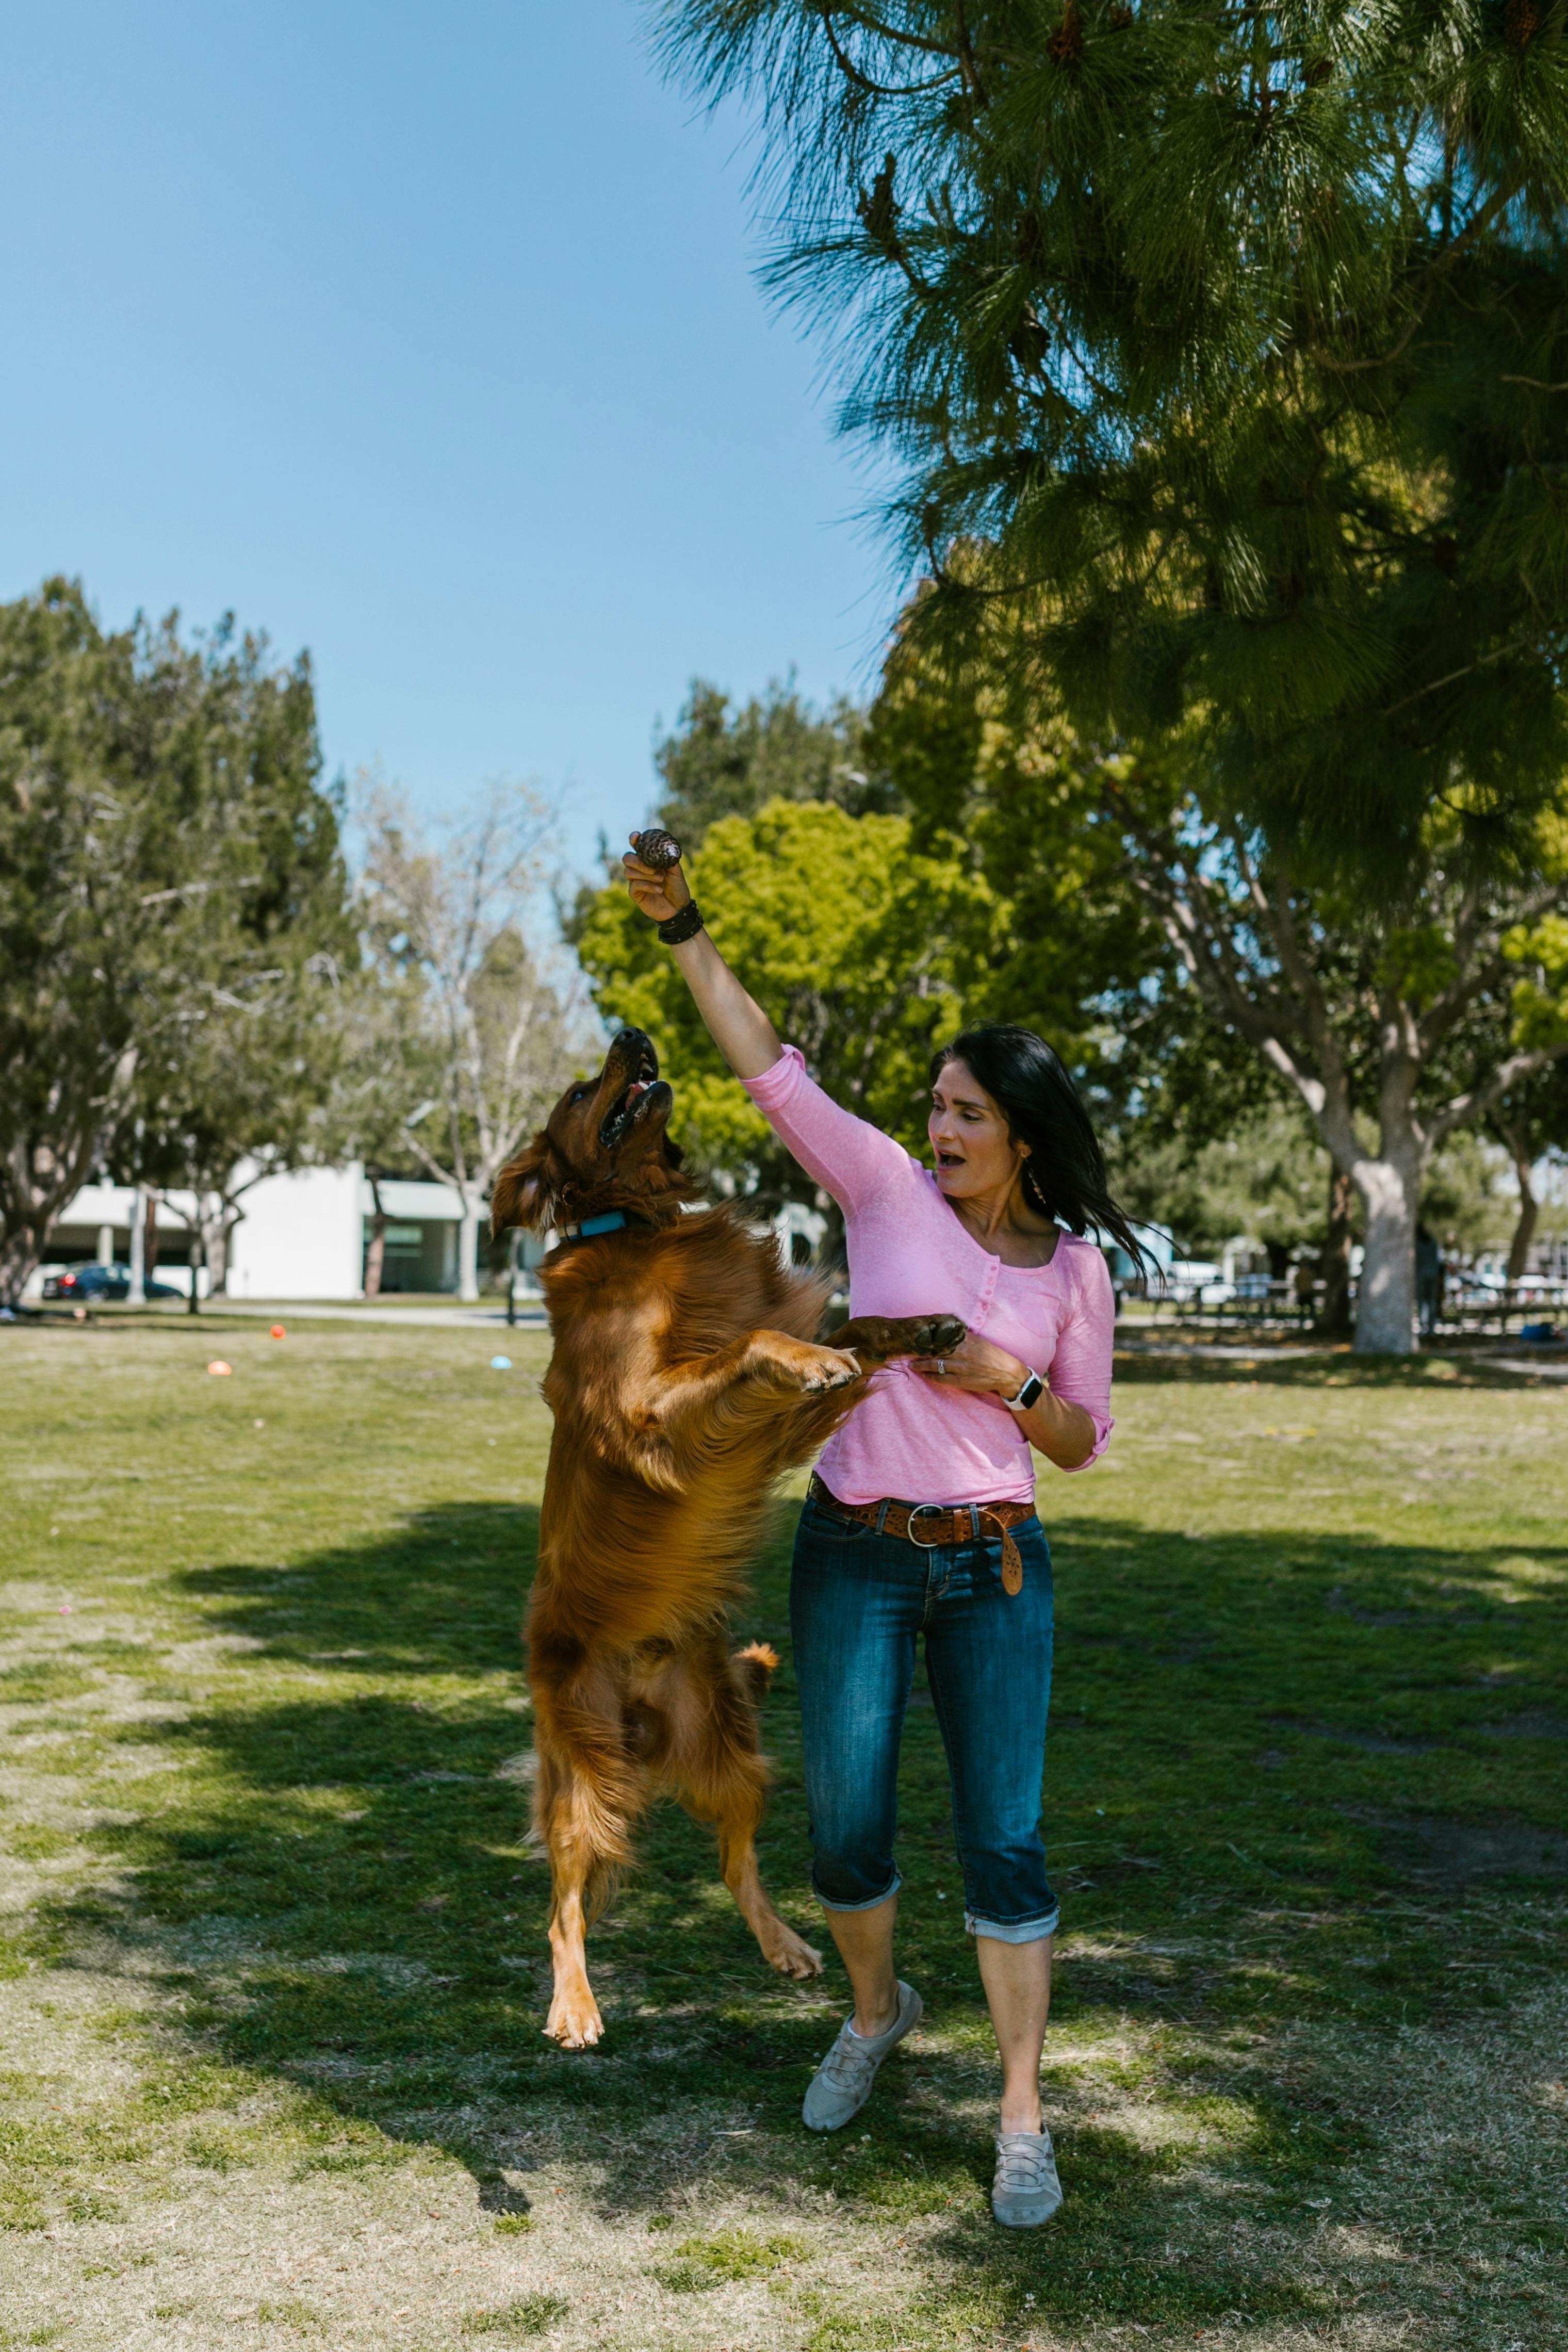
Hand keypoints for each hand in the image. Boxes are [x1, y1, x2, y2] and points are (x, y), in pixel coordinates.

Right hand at [622, 833, 692, 924]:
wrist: (679, 908)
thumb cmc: (677, 888)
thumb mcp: (676, 871)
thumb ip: (669, 858)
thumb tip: (664, 847)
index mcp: (648, 860)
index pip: (636, 847)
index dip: (634, 840)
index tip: (636, 837)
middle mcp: (639, 869)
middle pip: (627, 858)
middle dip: (638, 861)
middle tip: (653, 868)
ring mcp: (635, 881)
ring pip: (628, 871)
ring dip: (646, 874)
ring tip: (660, 879)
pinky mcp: (635, 894)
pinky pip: (635, 885)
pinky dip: (648, 885)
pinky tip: (659, 889)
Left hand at [910, 1331, 1028, 1399]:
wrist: (1006, 1372)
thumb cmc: (991, 1354)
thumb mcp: (978, 1340)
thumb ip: (962, 1335)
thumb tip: (948, 1326)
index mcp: (965, 1340)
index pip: (942, 1337)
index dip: (927, 1338)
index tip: (916, 1337)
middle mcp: (962, 1352)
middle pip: (935, 1350)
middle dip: (920, 1351)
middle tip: (908, 1351)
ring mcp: (961, 1367)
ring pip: (935, 1365)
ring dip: (921, 1365)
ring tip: (912, 1365)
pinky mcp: (961, 1380)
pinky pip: (941, 1378)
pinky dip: (931, 1376)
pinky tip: (924, 1375)